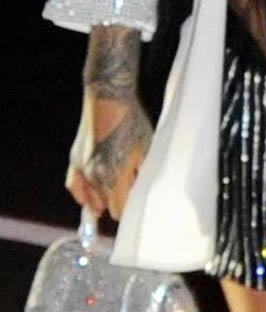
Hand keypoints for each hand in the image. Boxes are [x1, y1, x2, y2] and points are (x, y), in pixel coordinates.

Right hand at [67, 93, 153, 218]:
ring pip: (89, 198)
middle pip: (104, 206)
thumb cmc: (131, 123)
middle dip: (116, 201)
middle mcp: (95, 178)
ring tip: (112, 189)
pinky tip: (88, 196)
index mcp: (115, 178)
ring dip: (100, 197)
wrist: (109, 101)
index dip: (127, 207)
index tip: (135, 203)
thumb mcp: (145, 149)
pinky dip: (82, 192)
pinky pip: (74, 186)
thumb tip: (140, 191)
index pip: (118, 211)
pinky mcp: (74, 160)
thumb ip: (140, 174)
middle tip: (127, 189)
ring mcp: (82, 170)